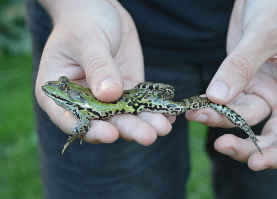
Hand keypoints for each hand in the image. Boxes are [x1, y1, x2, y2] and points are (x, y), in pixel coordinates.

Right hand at [36, 0, 172, 145]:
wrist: (100, 9)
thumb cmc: (83, 21)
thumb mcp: (88, 40)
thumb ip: (98, 66)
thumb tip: (110, 94)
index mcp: (60, 92)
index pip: (69, 118)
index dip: (89, 129)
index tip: (110, 133)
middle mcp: (83, 100)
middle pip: (103, 122)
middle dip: (126, 129)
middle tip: (148, 135)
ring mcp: (106, 97)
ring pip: (125, 116)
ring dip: (144, 124)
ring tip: (163, 127)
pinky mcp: (126, 90)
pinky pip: (139, 103)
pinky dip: (153, 110)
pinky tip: (167, 115)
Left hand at [186, 0, 276, 169]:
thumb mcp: (266, 32)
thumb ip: (242, 66)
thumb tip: (217, 97)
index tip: (255, 162)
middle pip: (270, 133)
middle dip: (245, 144)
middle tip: (220, 146)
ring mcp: (266, 88)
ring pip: (243, 117)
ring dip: (220, 120)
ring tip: (197, 115)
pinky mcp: (243, 80)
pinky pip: (228, 100)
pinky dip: (213, 104)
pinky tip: (198, 104)